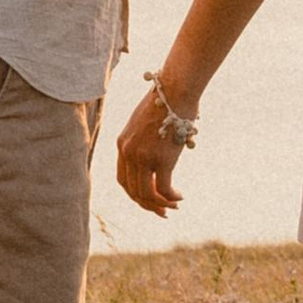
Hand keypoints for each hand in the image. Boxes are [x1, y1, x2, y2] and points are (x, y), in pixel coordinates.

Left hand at [115, 78, 193, 217]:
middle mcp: (129, 152)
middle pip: (133, 190)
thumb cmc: (166, 101)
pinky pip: (164, 189)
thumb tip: (158, 149)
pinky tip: (180, 197)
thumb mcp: (146, 121)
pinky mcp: (161, 160)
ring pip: (147, 193)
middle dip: (148, 205)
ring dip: (160, 205)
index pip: (123, 179)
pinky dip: (171, 197)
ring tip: (173, 207)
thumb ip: (145, 138)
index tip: (148, 200)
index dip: (134, 194)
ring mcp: (143, 157)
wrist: (176, 90)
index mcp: (122, 143)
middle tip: (163, 212)